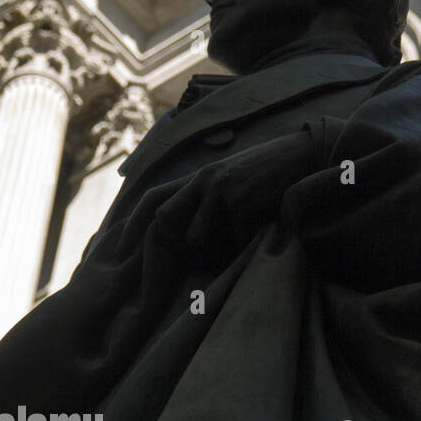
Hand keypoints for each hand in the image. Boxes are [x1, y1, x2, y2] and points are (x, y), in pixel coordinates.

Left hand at [149, 130, 319, 252]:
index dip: (132, 222)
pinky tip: (261, 227)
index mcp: (197, 179)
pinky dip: (246, 240)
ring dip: (212, 245)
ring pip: (198, 234)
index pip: (154, 199)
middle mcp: (202, 180)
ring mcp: (220, 189)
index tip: (119, 247)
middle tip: (134, 263)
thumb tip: (187, 239)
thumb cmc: (266, 177)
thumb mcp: (230, 184)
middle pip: (163, 214)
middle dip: (150, 240)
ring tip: (226, 240)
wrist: (302, 157)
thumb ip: (206, 205)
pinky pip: (235, 237)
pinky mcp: (239, 200)